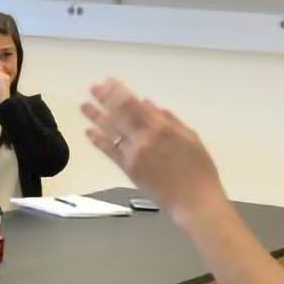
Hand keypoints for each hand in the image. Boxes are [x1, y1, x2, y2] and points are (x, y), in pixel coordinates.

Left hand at [82, 80, 221, 214]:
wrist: (194, 201)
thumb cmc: (199, 168)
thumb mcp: (190, 137)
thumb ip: (168, 119)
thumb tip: (147, 103)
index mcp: (161, 127)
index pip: (133, 103)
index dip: (118, 91)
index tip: (109, 82)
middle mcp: (143, 138)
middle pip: (118, 114)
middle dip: (103, 99)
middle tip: (92, 88)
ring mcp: (133, 154)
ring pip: (110, 131)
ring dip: (95, 117)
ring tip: (84, 106)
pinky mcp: (128, 169)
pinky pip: (109, 152)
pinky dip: (98, 141)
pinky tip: (89, 132)